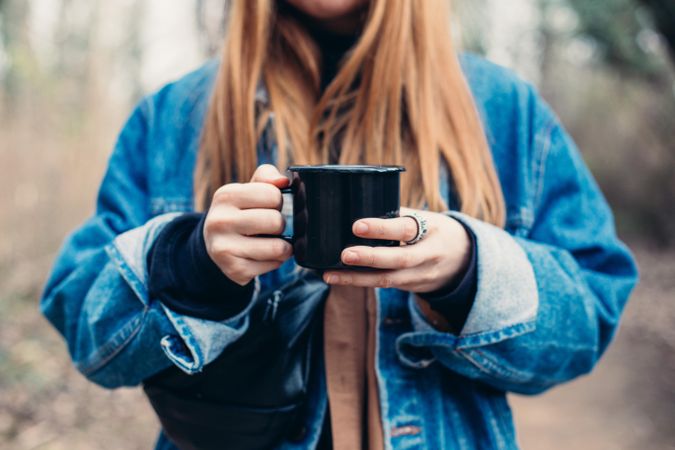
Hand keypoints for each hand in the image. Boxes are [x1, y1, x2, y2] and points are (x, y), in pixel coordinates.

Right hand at [203, 164, 292, 285]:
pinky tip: (262, 255)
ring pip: (278, 247)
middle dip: (279, 224)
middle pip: (276, 222)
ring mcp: (224, 248)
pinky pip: (273, 265)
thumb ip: (267, 177)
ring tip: (270, 241)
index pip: (273, 195)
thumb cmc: (240, 211)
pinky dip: (274, 261)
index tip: (266, 206)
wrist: (214, 243)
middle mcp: (220, 221)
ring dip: (282, 245)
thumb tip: (284, 181)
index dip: (276, 201)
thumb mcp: (248, 189)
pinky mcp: (234, 270)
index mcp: (225, 195)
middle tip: (268, 226)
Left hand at [322, 207, 471, 292]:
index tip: (357, 225)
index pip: (407, 229)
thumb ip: (398, 214)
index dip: (382, 228)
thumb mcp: (426, 217)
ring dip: (357, 279)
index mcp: (432, 230)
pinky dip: (360, 282)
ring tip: (330, 275)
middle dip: (370, 258)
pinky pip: (384, 286)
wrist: (464, 260)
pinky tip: (339, 278)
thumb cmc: (435, 230)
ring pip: (388, 280)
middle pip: (400, 260)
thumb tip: (357, 204)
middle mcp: (428, 255)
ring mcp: (420, 276)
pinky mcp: (411, 288)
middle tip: (344, 254)